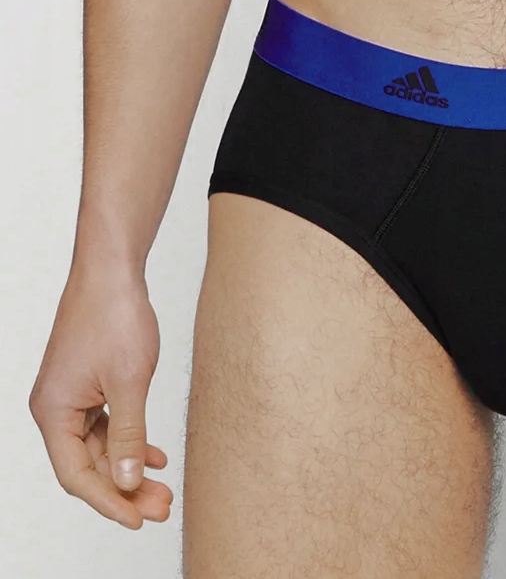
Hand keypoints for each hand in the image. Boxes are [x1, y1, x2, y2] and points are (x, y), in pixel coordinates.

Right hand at [29, 266, 172, 528]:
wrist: (113, 274)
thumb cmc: (115, 318)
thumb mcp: (129, 382)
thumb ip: (129, 433)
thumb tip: (127, 480)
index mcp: (52, 411)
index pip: (76, 475)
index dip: (108, 502)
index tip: (139, 520)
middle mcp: (55, 409)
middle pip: (89, 466)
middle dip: (125, 489)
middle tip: (163, 507)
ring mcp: (71, 398)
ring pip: (101, 449)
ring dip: (130, 469)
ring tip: (164, 489)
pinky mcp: (89, 387)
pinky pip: (107, 427)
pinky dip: (130, 443)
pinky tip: (155, 457)